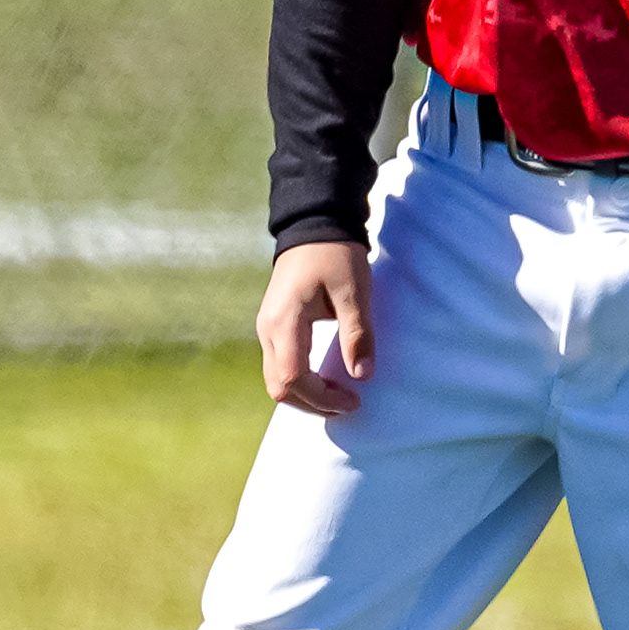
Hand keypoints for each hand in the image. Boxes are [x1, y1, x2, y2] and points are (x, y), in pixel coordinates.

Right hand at [257, 240, 374, 414]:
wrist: (313, 224)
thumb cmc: (335, 254)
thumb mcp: (354, 293)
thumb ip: (357, 334)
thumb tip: (362, 376)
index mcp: (285, 322)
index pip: (293, 378)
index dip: (322, 398)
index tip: (353, 401)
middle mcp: (268, 330)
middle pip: (279, 387)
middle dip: (313, 403)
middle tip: (348, 404)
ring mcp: (267, 328)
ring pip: (276, 379)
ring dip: (306, 394)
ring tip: (340, 395)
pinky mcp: (273, 326)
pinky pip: (280, 364)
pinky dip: (300, 380)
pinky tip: (326, 378)